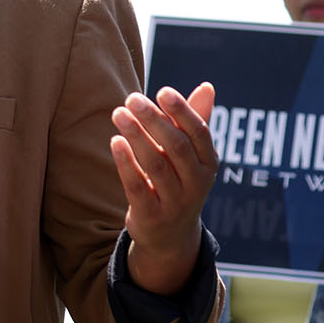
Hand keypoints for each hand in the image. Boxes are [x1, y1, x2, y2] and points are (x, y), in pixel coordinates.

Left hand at [112, 82, 217, 294]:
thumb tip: (207, 86)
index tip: (162, 91)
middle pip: (176, 146)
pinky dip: (126, 163)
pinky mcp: (151, 216)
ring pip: (155, 165)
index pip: (199, 133)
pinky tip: (115, 141)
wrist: (170, 236)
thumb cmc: (178, 182)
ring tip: (118, 113)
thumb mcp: (191, 157)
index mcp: (208, 164)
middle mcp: (196, 184)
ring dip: (136, 136)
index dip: (182, 111)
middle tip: (132, 99)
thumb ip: (195, 121)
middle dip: (154, 120)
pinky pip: (138, 186)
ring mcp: (175, 202)